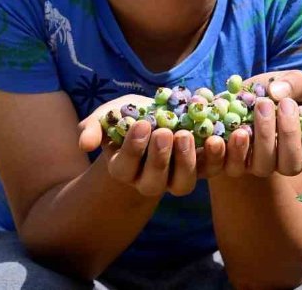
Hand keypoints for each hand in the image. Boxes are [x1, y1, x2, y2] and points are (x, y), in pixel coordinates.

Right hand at [79, 95, 210, 196]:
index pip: (125, 166)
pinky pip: (211, 172)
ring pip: (182, 184)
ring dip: (186, 162)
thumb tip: (84, 144)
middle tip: (165, 132)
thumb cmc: (129, 116)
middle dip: (159, 158)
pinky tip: (217, 137)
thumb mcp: (108, 116)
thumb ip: (92, 128)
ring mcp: (176, 179)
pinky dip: (217, 157)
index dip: (133, 148)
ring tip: (186, 134)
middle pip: (153, 182)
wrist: (159, 117)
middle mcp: (149, 182)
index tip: (142, 124)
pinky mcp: (201, 171)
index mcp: (124, 170)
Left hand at [214, 71, 301, 178]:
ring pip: (264, 166)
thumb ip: (292, 84)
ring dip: (263, 137)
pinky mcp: (231, 162)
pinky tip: (224, 133)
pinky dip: (228, 150)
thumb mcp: (287, 81)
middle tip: (284, 104)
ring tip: (261, 106)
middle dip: (289, 134)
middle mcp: (282, 161)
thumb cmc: (270, 91)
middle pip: (292, 165)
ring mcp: (257, 164)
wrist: (235, 96)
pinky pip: (231, 166)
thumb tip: (277, 92)